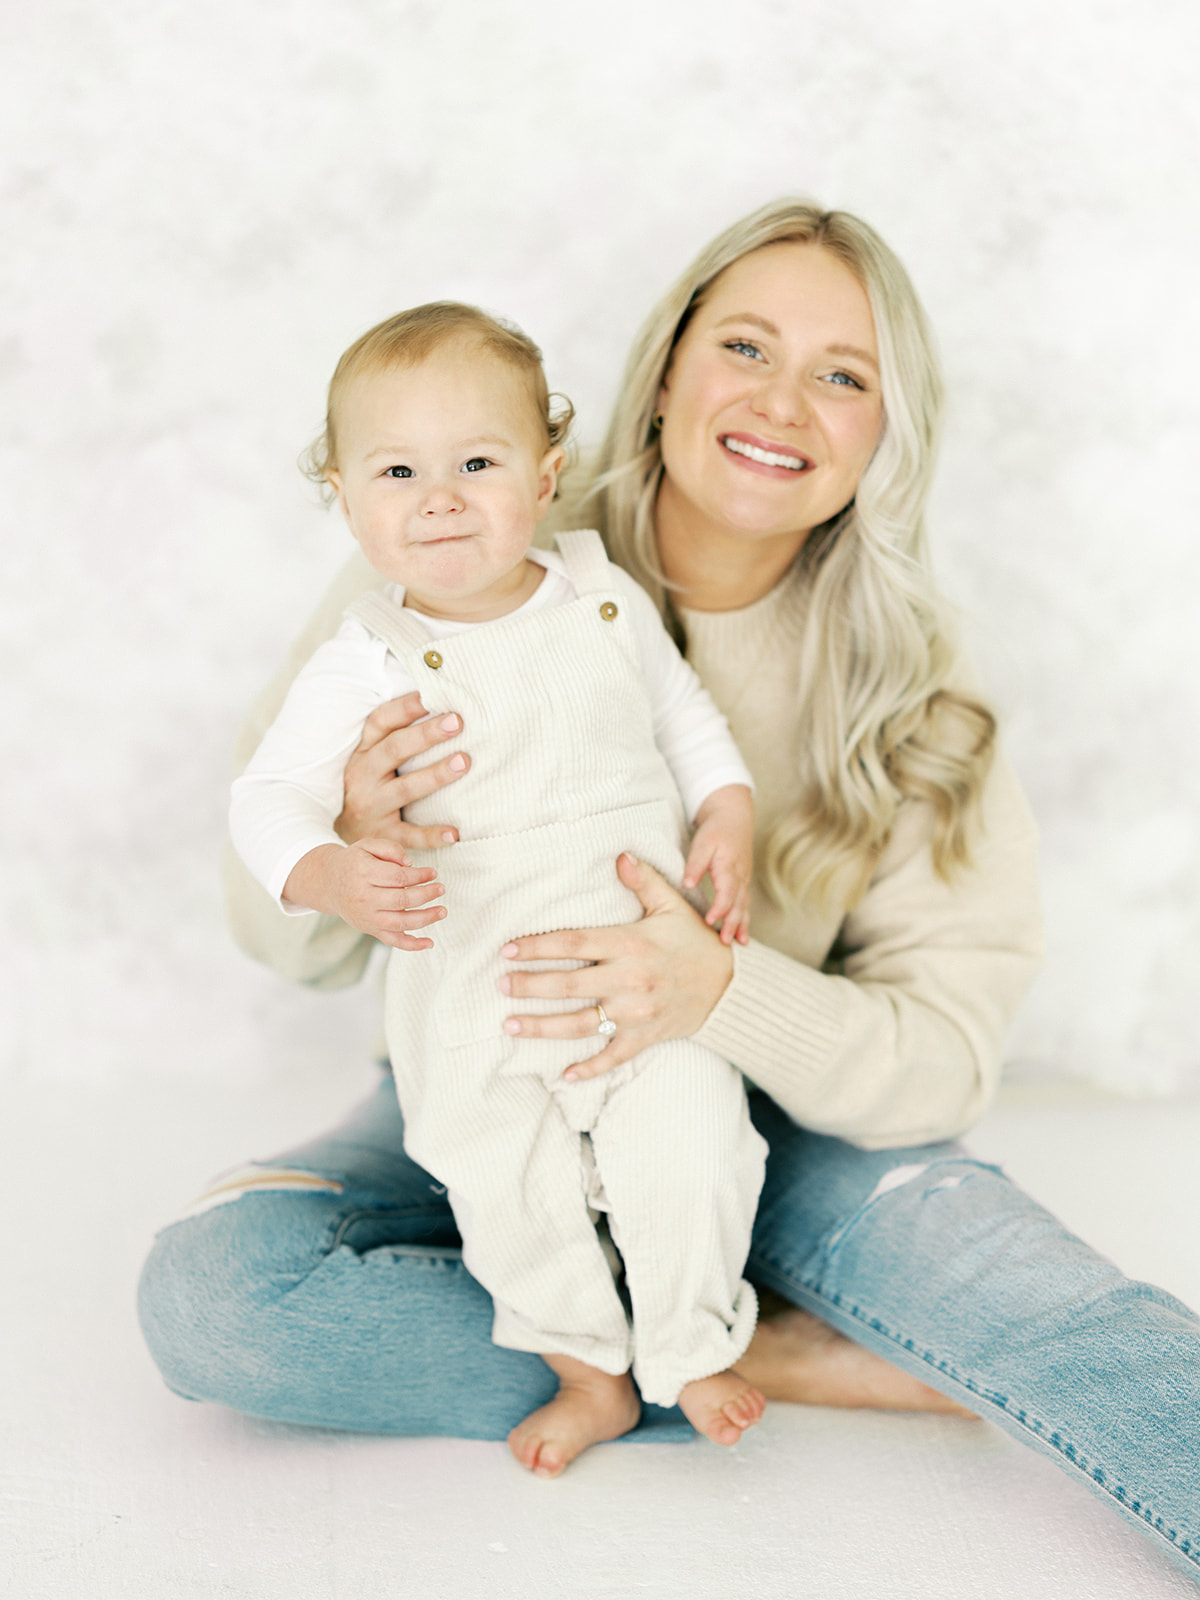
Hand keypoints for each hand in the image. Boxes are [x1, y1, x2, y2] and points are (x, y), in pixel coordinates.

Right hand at [282, 840, 446, 950]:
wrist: (328, 882)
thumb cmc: (354, 861)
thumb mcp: (367, 845)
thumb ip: (390, 849)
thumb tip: (410, 864)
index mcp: (363, 874)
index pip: (397, 877)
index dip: (419, 875)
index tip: (433, 872)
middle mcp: (363, 898)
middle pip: (401, 900)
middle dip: (425, 895)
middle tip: (441, 888)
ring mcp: (366, 918)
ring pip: (399, 922)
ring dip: (425, 918)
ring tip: (442, 911)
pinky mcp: (370, 929)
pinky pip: (392, 941)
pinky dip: (412, 945)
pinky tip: (430, 943)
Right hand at [336, 693, 469, 850]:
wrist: (344, 844)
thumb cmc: (369, 789)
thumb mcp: (372, 760)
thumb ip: (396, 736)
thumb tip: (436, 702)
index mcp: (363, 752)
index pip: (380, 723)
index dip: (404, 708)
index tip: (431, 696)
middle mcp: (363, 777)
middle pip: (394, 750)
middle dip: (426, 735)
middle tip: (457, 722)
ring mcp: (371, 807)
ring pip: (404, 789)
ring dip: (435, 775)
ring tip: (463, 762)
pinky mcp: (382, 835)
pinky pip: (409, 835)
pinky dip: (431, 835)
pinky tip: (454, 833)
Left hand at [498, 854, 733, 1079]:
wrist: (730, 986)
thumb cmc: (694, 941)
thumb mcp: (672, 906)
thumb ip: (644, 881)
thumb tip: (619, 855)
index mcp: (631, 944)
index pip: (574, 943)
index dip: (539, 946)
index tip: (509, 949)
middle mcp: (630, 980)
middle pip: (568, 984)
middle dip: (530, 985)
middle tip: (500, 985)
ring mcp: (636, 1013)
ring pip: (581, 1023)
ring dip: (542, 1026)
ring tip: (510, 1023)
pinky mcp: (644, 1037)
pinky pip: (613, 1057)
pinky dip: (589, 1067)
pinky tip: (564, 1074)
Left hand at [683, 784, 753, 945]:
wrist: (734, 816)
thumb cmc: (716, 830)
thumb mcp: (703, 842)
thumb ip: (695, 864)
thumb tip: (687, 883)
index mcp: (729, 867)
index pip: (727, 892)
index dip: (719, 908)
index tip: (709, 921)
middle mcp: (740, 876)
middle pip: (738, 904)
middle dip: (733, 924)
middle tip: (725, 942)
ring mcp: (744, 880)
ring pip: (744, 906)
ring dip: (742, 925)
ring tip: (739, 943)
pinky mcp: (743, 882)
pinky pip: (745, 904)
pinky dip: (745, 920)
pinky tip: (742, 935)